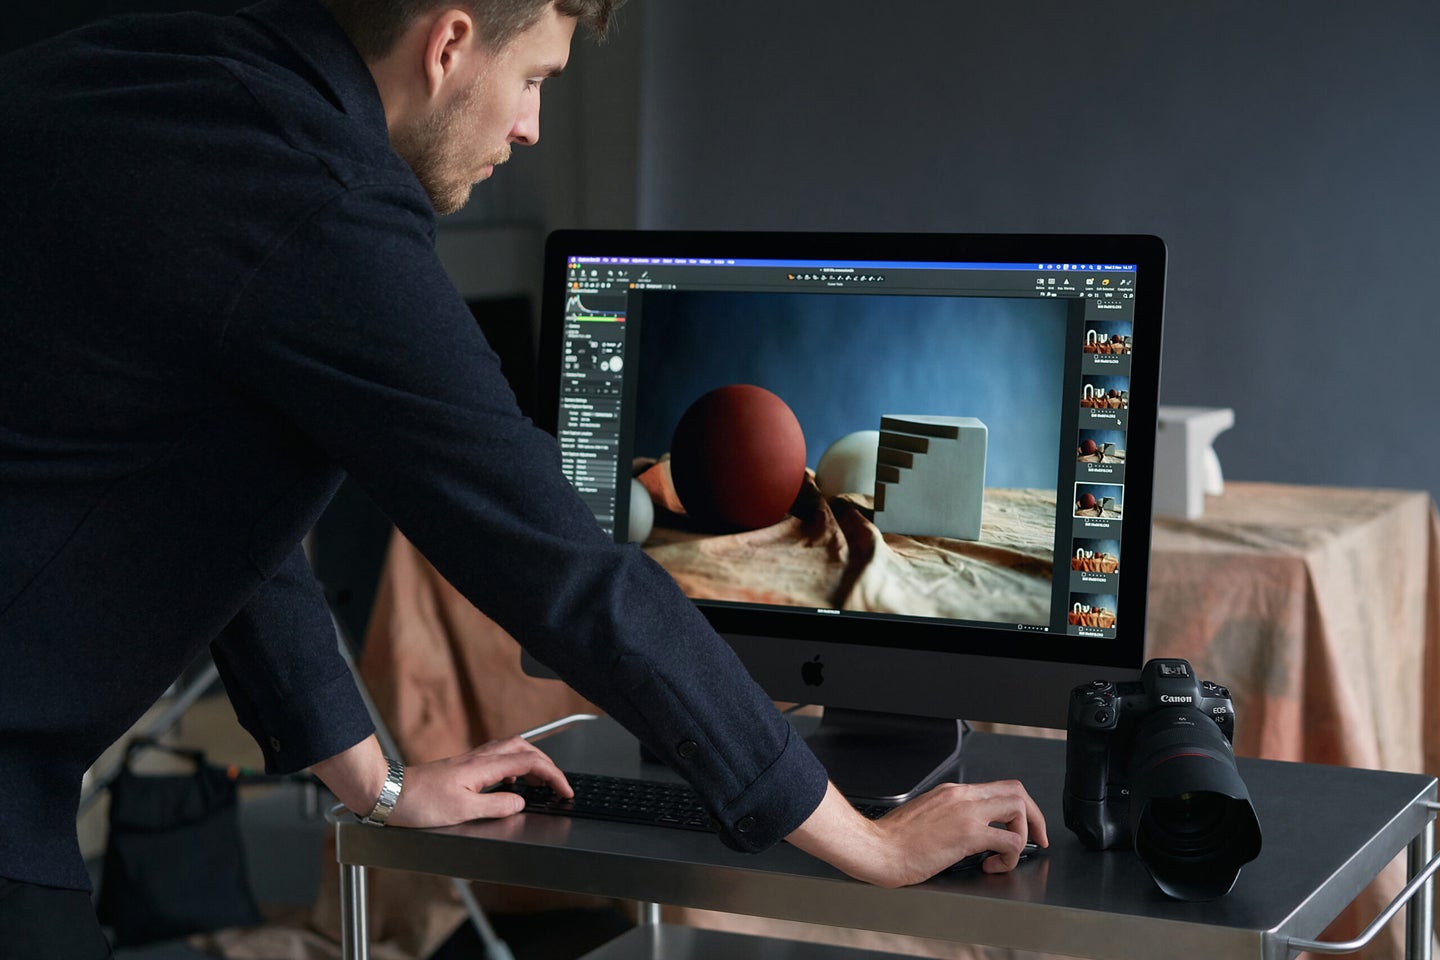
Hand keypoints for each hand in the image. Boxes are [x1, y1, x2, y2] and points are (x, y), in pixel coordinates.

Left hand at [385, 736, 572, 827]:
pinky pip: (497, 759)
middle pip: (524, 748)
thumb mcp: (462, 811)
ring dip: (531, 762)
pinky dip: (513, 767)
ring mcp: (470, 761)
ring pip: (511, 750)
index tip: (564, 790)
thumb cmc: (419, 802)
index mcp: (483, 767)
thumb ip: (496, 806)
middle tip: (557, 784)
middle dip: (547, 763)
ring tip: (539, 782)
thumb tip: (520, 802)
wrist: (389, 793)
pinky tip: (508, 784)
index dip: (552, 775)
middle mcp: (479, 758)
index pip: (530, 763)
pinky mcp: (462, 767)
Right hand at [787, 779, 1047, 887]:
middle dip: (1034, 817)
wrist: (878, 848)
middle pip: (1017, 791)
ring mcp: (967, 813)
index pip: (998, 787)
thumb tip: (967, 827)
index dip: (1020, 806)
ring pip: (1018, 809)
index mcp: (952, 792)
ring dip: (1022, 834)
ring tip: (1006, 854)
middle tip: (1036, 838)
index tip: (1024, 826)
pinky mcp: (968, 835)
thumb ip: (948, 814)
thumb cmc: (894, 839)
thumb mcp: (925, 815)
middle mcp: (962, 796)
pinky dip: (1010, 856)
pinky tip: (993, 866)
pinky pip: (1009, 840)